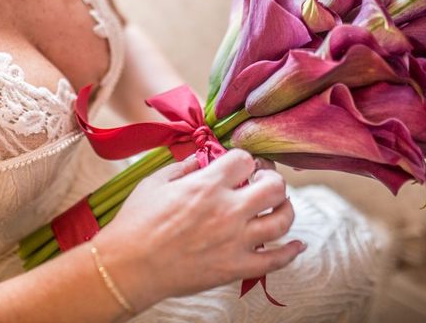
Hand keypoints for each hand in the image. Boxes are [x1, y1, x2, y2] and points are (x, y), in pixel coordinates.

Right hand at [94, 149, 304, 310]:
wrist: (129, 267)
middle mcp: (227, 210)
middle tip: (263, 181)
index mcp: (206, 185)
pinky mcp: (235, 267)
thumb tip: (200, 158)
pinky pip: (276, 260)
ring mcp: (235, 240)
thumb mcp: (154, 183)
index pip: (245, 159)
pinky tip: (297, 244)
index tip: (239, 165)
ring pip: (282, 219)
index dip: (245, 159)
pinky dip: (292, 251)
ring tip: (279, 206)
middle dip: (272, 178)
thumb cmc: (136, 222)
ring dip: (286, 208)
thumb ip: (182, 167)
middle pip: (274, 186)